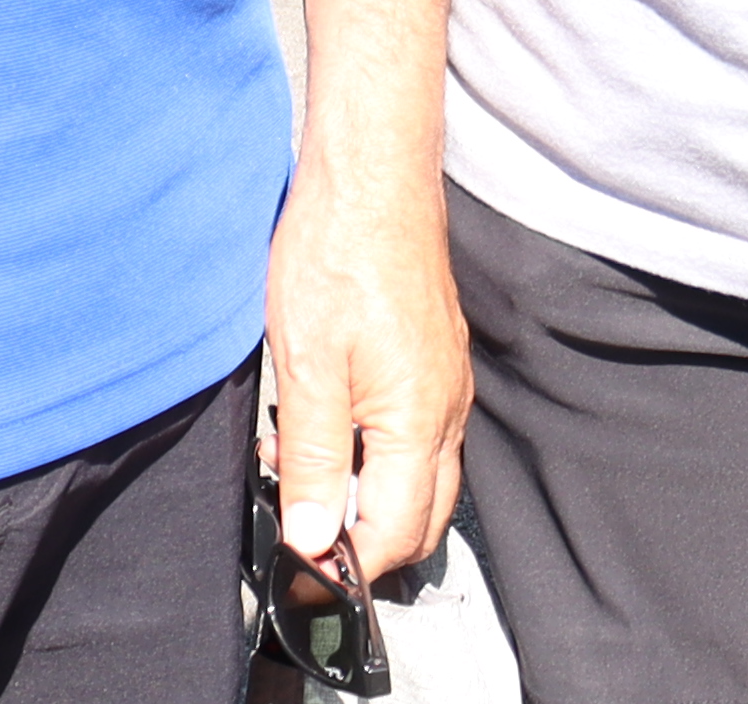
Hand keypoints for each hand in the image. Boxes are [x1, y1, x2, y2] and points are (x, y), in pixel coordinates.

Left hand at [264, 152, 468, 579]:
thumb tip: (313, 539)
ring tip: (302, 469)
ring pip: (422, 479)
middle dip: (367, 544)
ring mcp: (447, 384)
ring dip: (370, 497)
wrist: (371, 175)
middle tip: (300, 532)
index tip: (299, 572)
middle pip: (421, 519)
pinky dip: (378, 456)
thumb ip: (313, 460)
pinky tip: (327, 426)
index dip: (345, 566)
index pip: (394, 534)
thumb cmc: (337, 254)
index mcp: (419, 421)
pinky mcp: (436, 360)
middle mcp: (447, 409)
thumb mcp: (306, 365)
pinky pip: (419, 436)